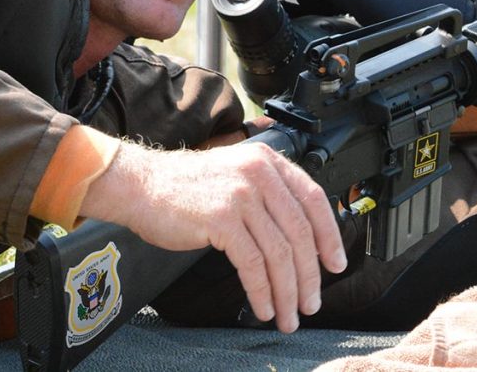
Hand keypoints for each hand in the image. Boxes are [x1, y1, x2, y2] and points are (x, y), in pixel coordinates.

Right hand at [81, 138, 346, 332]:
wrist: (140, 185)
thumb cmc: (183, 186)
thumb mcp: (234, 174)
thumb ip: (266, 194)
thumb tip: (298, 238)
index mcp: (266, 161)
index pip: (314, 199)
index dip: (330, 236)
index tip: (336, 264)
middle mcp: (258, 173)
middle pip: (300, 232)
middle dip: (310, 275)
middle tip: (311, 302)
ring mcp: (241, 195)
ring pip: (280, 252)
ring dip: (288, 291)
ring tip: (288, 315)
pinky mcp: (222, 219)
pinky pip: (253, 264)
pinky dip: (263, 290)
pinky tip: (263, 306)